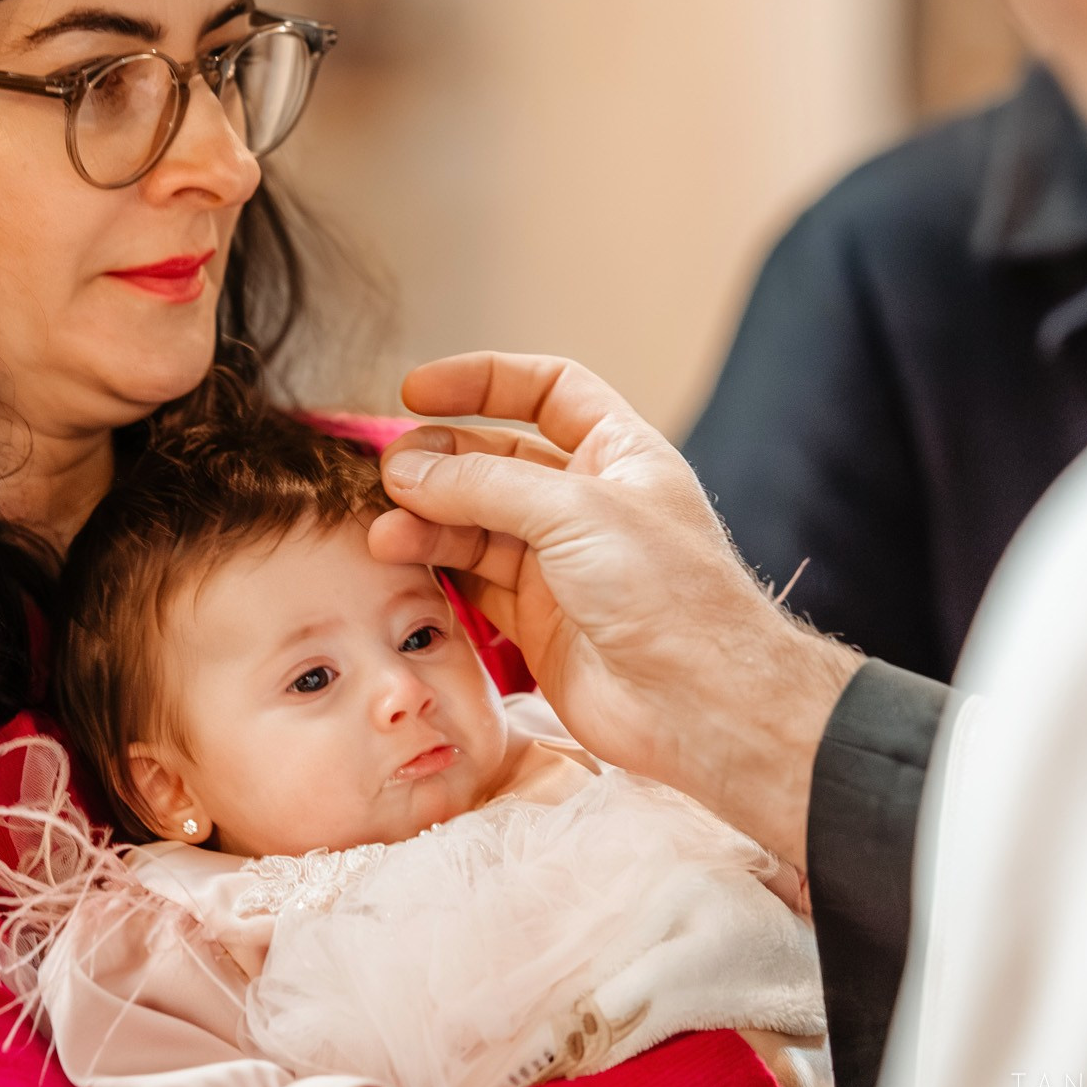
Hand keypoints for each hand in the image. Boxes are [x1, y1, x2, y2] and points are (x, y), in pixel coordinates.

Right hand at [368, 352, 861, 872]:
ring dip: (427, 520)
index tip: (418, 392)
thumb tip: (407, 469)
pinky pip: (473, 583)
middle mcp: (587, 504)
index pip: (546, 391)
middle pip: (496, 460)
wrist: (700, 703)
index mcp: (617, 454)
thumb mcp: (575, 511)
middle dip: (441, 461)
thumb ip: (484, 485)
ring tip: (385, 532)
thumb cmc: (670, 594)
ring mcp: (561, 564)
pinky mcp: (537, 622)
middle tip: (392, 474)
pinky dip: (436, 569)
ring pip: (476, 523)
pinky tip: (403, 562)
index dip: (482, 382)